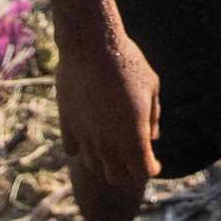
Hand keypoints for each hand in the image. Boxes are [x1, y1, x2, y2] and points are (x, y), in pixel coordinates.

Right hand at [56, 28, 161, 185]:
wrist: (90, 44)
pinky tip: (89, 133)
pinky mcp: (66, 124)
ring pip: (94, 165)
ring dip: (104, 160)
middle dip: (127, 171)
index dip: (151, 168)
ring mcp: (85, 136)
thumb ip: (153, 116)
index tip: (154, 162)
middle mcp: (108, 143)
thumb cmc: (128, 61)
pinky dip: (82, 147)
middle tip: (133, 157)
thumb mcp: (151, 87)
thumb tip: (151, 136)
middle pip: (116, 176)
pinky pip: (73, 149)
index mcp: (133, 136)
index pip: (143, 172)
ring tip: (112, 144)